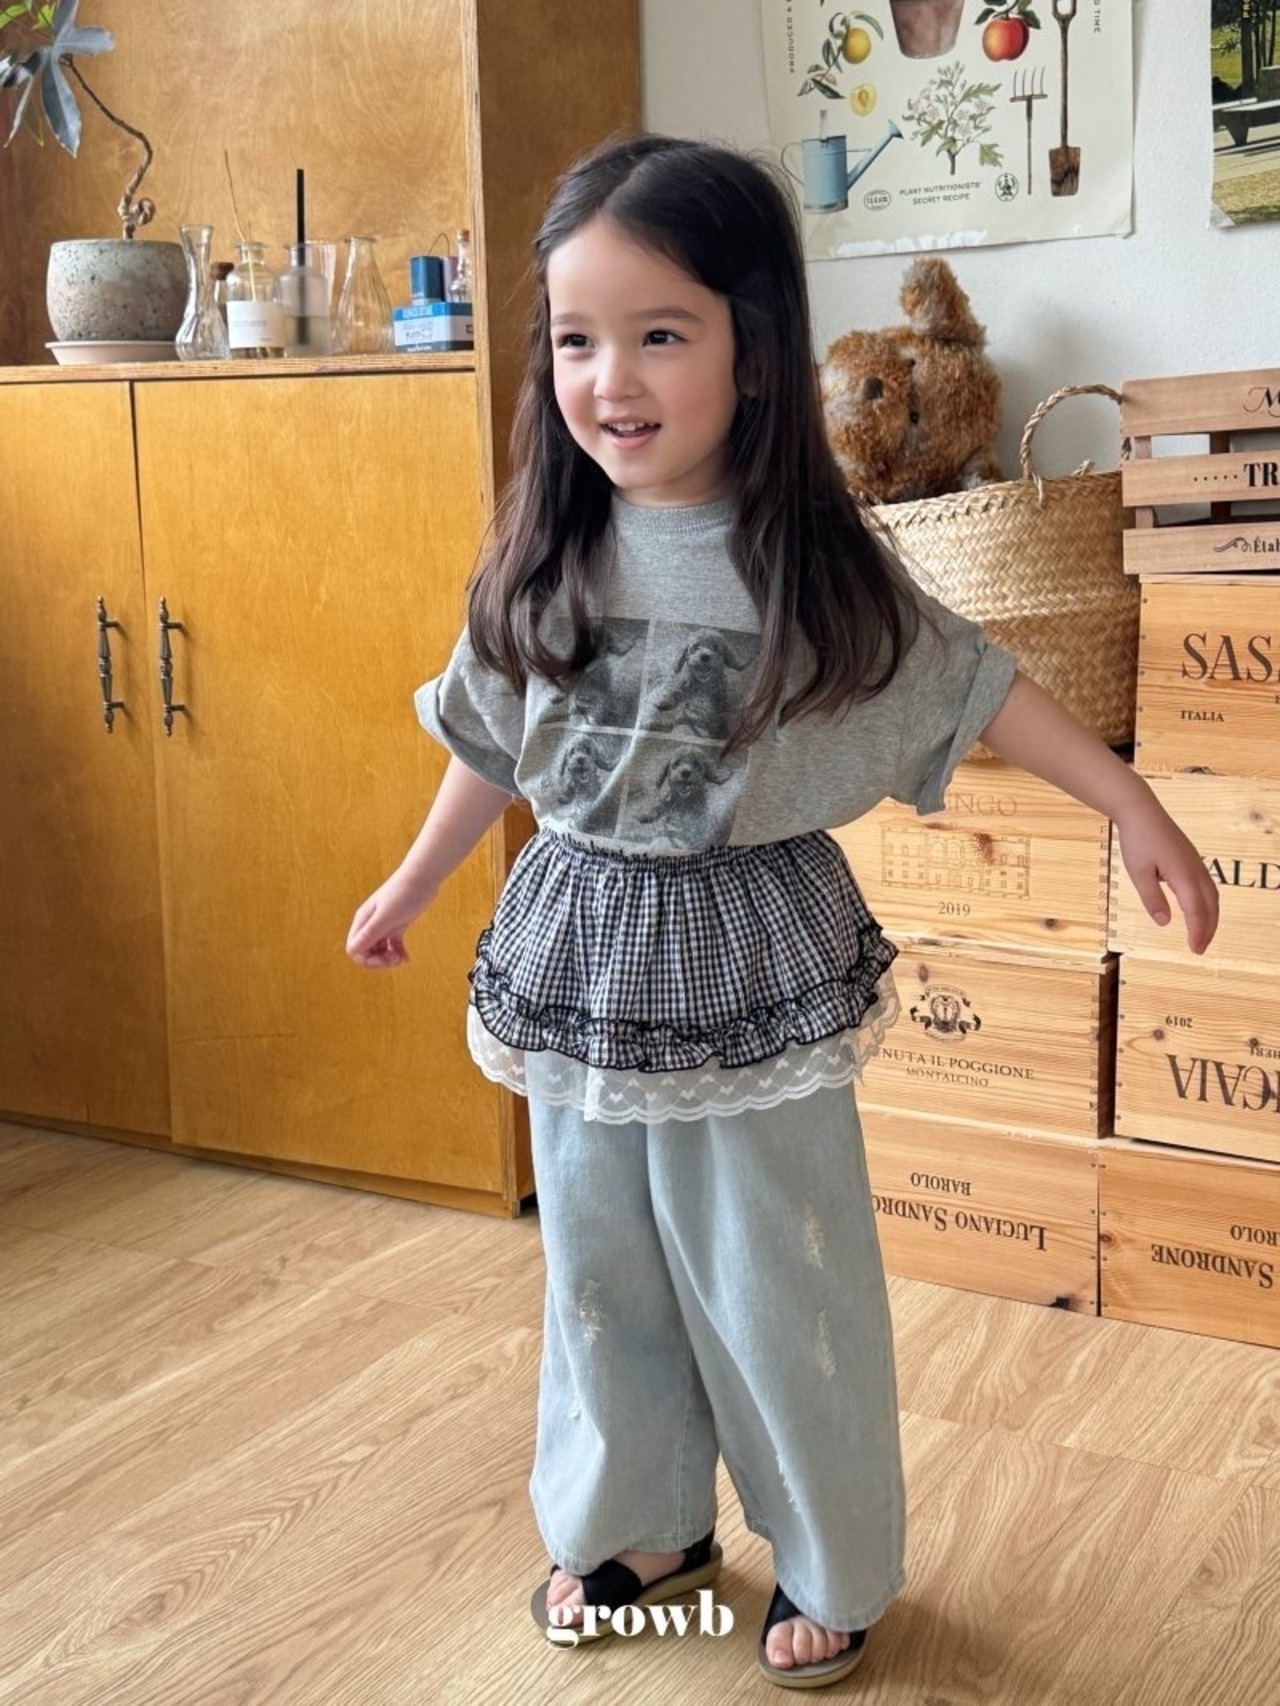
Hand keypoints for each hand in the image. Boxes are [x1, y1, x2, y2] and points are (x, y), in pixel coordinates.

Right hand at [346, 868, 437, 969]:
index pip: (354, 949)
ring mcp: (384, 925)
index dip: (367, 960)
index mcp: (363, 921)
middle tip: (395, 960)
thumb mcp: (387, 916)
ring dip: (389, 959)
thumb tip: (352, 951)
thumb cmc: (404, 894)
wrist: (423, 877)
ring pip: (379, 950)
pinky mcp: (398, 925)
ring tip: (402, 959)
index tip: (386, 958)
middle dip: (379, 961)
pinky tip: (407, 958)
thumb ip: (370, 933)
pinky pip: (392, 946)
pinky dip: (398, 954)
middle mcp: (371, 924)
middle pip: (366, 952)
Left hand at [1115, 793, 1218, 955]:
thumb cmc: (1137, 840)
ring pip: (1212, 895)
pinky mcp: (1192, 858)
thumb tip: (1165, 923)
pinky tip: (1198, 910)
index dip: (1198, 932)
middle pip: (1210, 905)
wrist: (1141, 810)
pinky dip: (1207, 903)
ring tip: (1201, 935)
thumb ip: (1152, 899)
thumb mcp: (1138, 873)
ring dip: (1210, 917)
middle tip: (1199, 949)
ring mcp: (1196, 863)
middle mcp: (1195, 869)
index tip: (1195, 949)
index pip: (1196, 910)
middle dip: (1207, 929)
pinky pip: (1207, 885)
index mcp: (1183, 875)